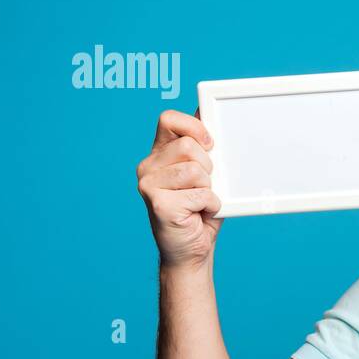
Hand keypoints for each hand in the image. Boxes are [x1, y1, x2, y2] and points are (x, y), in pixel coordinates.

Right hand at [137, 109, 221, 269]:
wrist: (193, 250)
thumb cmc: (201, 210)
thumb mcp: (207, 173)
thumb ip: (204, 146)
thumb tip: (205, 107)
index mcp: (159, 153)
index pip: (169, 119)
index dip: (194, 127)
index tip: (210, 145)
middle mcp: (148, 166)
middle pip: (189, 146)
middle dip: (209, 167)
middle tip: (205, 186)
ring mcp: (148, 184)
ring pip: (195, 170)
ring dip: (209, 189)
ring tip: (201, 201)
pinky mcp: (158, 204)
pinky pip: (200, 194)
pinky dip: (211, 205)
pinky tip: (200, 214)